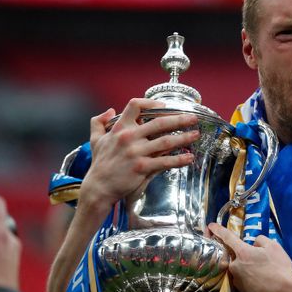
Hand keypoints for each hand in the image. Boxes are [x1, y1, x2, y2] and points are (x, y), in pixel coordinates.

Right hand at [81, 98, 199, 208]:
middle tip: (193, 118)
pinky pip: (165, 161)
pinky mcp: (142, 167)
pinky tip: (189, 158)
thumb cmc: (100, 164)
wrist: (98, 187)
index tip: (164, 106)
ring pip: (166, 142)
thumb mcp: (96, 140)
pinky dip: (179, 160)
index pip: (135, 106)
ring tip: (196, 135)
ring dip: (184, 138)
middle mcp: (129, 137)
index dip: (151, 104)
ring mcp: (136, 152)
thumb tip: (110, 110)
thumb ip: (98, 122)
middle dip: (179, 119)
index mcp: (119, 128)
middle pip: (159, 122)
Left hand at [208, 222, 291, 291]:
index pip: (227, 237)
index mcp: (242, 253)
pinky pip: (245, 285)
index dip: (218, 230)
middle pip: (235, 258)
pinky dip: (251, 283)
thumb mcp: (274, 246)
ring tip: (264, 275)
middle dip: (244, 258)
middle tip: (260, 262)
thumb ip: (260, 241)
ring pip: (239, 272)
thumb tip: (254, 244)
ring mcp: (238, 282)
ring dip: (248, 271)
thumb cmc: (280, 268)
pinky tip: (263, 285)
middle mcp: (235, 267)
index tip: (211, 226)